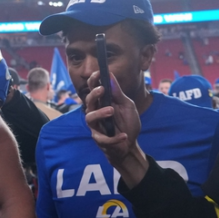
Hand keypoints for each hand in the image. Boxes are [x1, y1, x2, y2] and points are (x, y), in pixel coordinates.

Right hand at [85, 71, 147, 186]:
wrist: (130, 144)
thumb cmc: (127, 123)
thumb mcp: (127, 105)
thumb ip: (118, 93)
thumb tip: (110, 75)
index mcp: (102, 102)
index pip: (93, 89)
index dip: (93, 81)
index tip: (97, 73)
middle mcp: (95, 112)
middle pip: (88, 101)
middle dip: (93, 95)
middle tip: (102, 89)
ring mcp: (96, 126)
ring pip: (90, 118)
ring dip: (99, 113)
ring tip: (111, 110)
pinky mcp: (99, 139)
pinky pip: (103, 138)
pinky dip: (114, 137)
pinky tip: (123, 136)